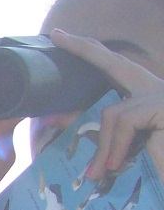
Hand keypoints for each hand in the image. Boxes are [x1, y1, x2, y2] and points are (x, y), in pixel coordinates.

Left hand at [50, 28, 163, 178]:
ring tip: (99, 173)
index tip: (62, 38)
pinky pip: (123, 121)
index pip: (115, 69)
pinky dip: (114, 146)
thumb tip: (59, 122)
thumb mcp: (125, 150)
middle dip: (84, 49)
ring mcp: (161, 95)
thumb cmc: (156, 166)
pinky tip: (114, 166)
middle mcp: (156, 89)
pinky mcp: (163, 105)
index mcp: (146, 96)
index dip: (91, 53)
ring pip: (112, 112)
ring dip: (103, 146)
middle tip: (56, 35)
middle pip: (114, 63)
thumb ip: (103, 136)